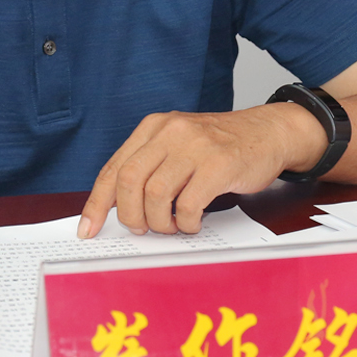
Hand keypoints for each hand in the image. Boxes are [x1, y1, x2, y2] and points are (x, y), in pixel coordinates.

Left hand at [78, 106, 324, 238]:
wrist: (269, 132)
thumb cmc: (221, 146)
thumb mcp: (178, 146)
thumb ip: (150, 168)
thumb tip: (118, 207)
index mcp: (153, 127)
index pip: (114, 168)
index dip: (97, 203)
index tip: (88, 229)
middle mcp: (170, 131)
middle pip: (128, 180)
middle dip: (130, 215)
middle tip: (143, 229)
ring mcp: (195, 146)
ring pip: (155, 194)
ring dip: (159, 222)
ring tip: (171, 226)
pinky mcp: (219, 163)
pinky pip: (188, 204)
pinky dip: (185, 223)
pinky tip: (192, 222)